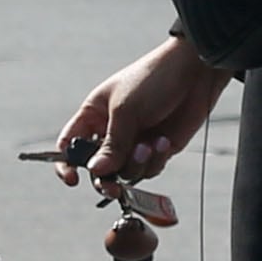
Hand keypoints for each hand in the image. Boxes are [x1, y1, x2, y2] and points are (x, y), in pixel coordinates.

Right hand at [53, 35, 229, 189]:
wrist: (195, 72)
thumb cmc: (153, 79)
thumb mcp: (126, 110)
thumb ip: (112, 145)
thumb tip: (96, 172)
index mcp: (93, 114)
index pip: (69, 144)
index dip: (66, 163)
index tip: (74, 179)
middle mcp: (111, 131)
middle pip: (98, 167)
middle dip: (106, 179)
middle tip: (113, 187)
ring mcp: (134, 141)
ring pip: (125, 172)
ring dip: (137, 164)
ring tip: (150, 146)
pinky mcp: (156, 149)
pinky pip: (149, 169)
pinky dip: (155, 160)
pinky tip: (164, 140)